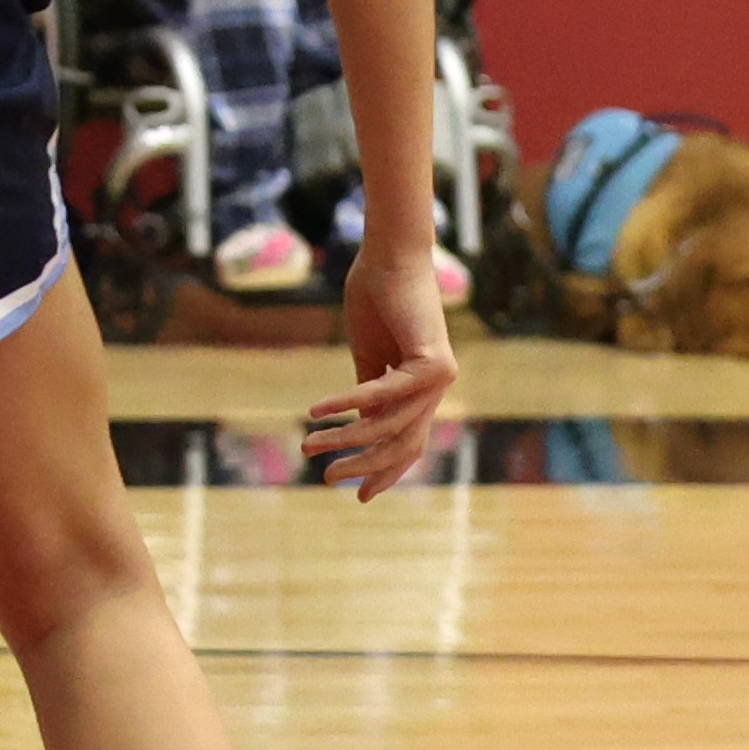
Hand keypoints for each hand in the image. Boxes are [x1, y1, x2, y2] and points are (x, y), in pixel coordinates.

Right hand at [301, 233, 456, 500]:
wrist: (391, 254)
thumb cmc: (377, 295)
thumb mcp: (368, 352)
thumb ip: (367, 391)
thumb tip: (355, 426)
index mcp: (423, 387)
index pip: (406, 442)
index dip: (381, 470)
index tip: (357, 495)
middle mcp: (437, 387)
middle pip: (402, 445)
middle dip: (364, 466)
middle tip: (328, 478)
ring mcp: (440, 378)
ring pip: (391, 425)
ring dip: (347, 438)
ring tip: (309, 445)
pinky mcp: (434, 363)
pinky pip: (383, 392)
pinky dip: (348, 403)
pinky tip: (318, 410)